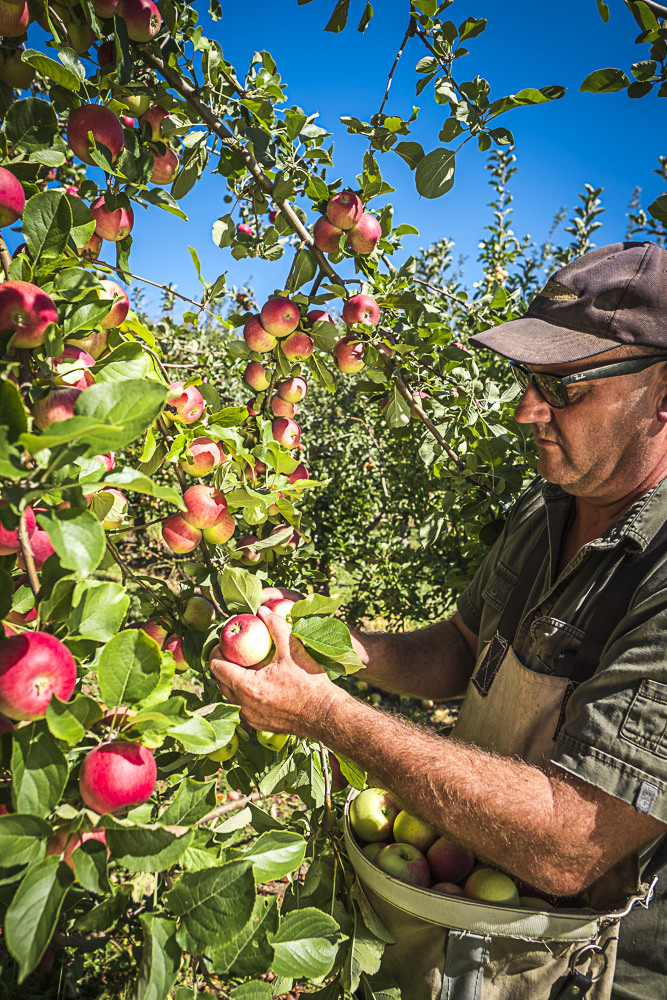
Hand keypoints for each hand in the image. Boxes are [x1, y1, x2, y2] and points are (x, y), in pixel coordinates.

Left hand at [209, 606, 344, 738]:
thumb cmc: (310, 682)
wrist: (325, 714)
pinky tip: (258, 684)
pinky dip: (243, 695)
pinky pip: (242, 707)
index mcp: (247, 686)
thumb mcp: (293, 649)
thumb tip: (262, 610)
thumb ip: (275, 626)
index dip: (217, 651)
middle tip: (235, 652)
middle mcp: (243, 705)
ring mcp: (250, 717)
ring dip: (233, 681)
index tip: (226, 642)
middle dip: (224, 665)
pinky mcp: (259, 724)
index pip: (216, 667)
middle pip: (219, 681)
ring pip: (230, 696)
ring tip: (246, 666)